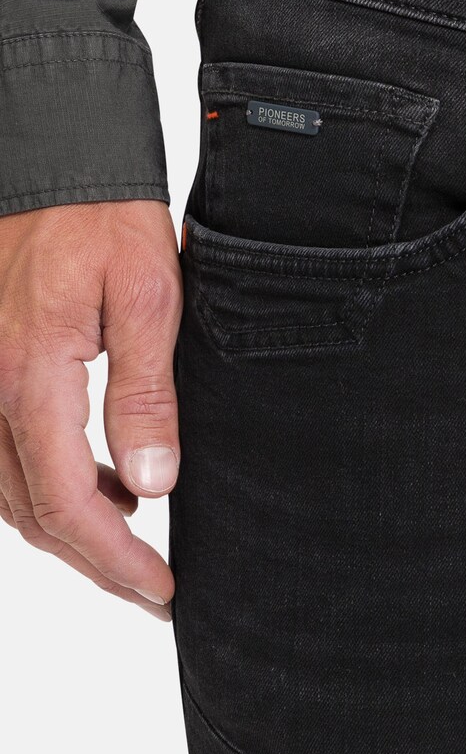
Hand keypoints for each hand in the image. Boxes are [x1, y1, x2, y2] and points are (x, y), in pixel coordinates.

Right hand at [0, 200, 182, 619]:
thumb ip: (145, 393)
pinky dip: (47, 485)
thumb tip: (151, 484)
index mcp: (30, 376)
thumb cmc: (104, 216)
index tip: (161, 591)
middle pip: (31, 513)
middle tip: (152, 590)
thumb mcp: (149, 297)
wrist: (56, 161)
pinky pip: (3, 453)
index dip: (115, 561)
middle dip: (95, 562)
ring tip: (136, 538)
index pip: (67, 502)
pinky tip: (100, 479)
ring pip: (9, 492)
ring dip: (69, 527)